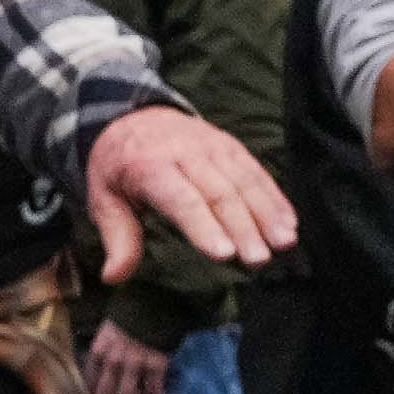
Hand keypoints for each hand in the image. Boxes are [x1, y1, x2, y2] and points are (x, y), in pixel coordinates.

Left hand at [81, 107, 295, 285]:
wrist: (133, 116)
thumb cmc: (119, 167)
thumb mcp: (104, 198)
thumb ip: (117, 237)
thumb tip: (113, 277)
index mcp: (149, 167)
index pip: (181, 199)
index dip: (203, 226)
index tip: (224, 254)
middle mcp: (186, 153)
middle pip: (220, 193)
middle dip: (243, 228)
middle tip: (258, 260)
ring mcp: (213, 147)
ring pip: (245, 182)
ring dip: (268, 214)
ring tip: (284, 243)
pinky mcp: (232, 146)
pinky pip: (258, 172)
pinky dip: (276, 197)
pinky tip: (290, 222)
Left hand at [82, 320, 171, 393]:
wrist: (157, 302)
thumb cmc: (131, 314)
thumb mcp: (108, 330)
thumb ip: (103, 351)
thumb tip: (101, 372)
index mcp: (98, 350)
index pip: (88, 381)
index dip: (93, 393)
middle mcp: (113, 360)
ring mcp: (135, 364)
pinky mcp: (157, 365)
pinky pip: (153, 390)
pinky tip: (155, 393)